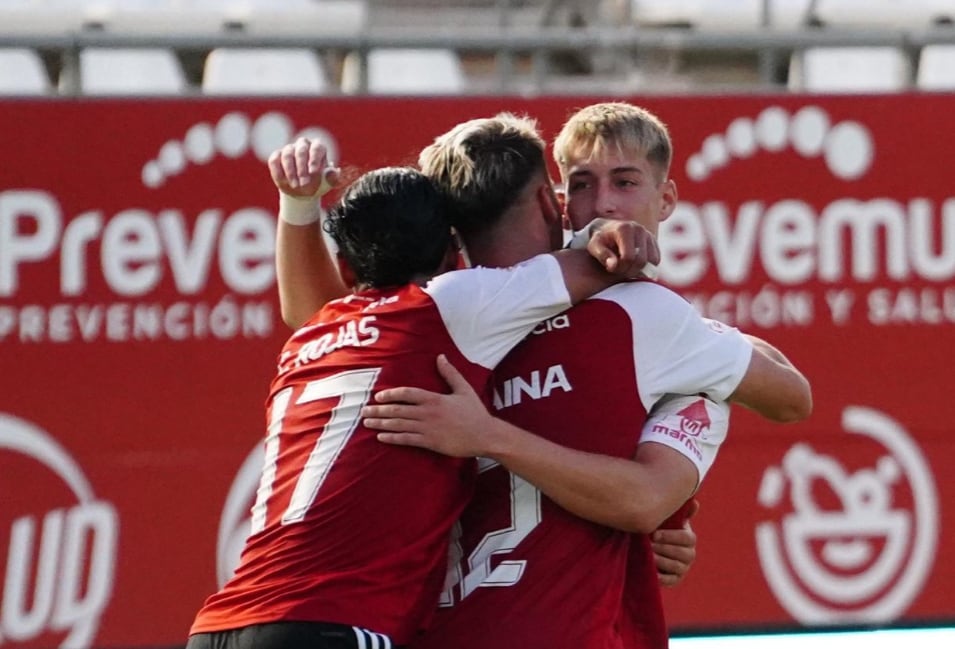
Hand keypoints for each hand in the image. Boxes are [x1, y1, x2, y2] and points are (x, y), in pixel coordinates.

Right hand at [267, 137, 339, 197]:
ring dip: (291, 172)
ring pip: (287, 155)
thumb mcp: (328, 183)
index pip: (317, 148)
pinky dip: (278, 172)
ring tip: (295, 186)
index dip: (314, 159)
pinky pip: (274, 160)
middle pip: (301, 151)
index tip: (313, 173)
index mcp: (318, 148)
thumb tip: (334, 170)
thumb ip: (332, 177)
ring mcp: (289, 149)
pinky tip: (283, 182)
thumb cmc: (318, 184)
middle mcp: (303, 145)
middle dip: (302, 168)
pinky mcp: (277, 156)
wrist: (303, 191)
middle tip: (304, 183)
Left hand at [363, 354, 495, 456]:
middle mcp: (428, 413)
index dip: (391, 394)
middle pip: (398, 410)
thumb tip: (440, 357)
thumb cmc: (475, 412)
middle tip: (363, 411)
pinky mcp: (431, 443)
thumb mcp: (464, 389)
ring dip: (381, 423)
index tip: (378, 395)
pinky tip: (381, 437)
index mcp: (435, 399)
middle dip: (378, 410)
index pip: (407, 393)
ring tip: (367, 422)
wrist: (485, 435)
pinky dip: (393, 438)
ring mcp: (428, 429)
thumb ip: (450, 373)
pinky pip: (407, 440)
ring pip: (399, 425)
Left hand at [585, 219, 660, 278]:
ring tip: (626, 267)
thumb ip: (602, 255)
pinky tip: (633, 264)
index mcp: (624, 229)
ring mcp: (648, 234)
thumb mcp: (594, 246)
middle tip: (618, 270)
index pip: (629, 257)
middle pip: (641, 261)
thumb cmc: (599, 240)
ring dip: (639, 270)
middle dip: (629, 271)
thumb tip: (614, 265)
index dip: (620, 268)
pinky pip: (656, 259)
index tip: (611, 268)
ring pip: (652, 261)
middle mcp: (639, 229)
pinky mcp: (653, 240)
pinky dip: (647, 266)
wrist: (607, 230)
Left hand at [652, 498, 698, 585]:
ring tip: (648, 556)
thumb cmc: (658, 529)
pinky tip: (652, 572)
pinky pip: (670, 581)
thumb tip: (694, 502)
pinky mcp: (674, 580)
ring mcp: (683, 568)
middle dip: (664, 549)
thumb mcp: (667, 519)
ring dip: (662, 561)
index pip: (688, 538)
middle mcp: (689, 554)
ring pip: (676, 567)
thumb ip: (680, 512)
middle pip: (683, 554)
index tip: (654, 534)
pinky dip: (661, 578)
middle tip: (649, 545)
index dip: (671, 537)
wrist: (648, 547)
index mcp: (689, 538)